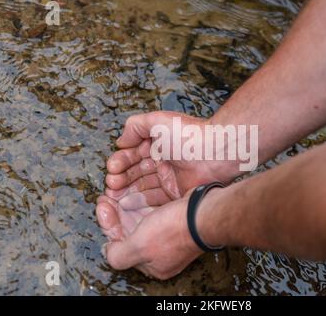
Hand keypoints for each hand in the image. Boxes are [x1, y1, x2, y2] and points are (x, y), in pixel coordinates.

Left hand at [96, 192, 202, 278]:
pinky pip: (155, 210)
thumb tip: (109, 252)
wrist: (204, 213)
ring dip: (127, 205)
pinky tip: (137, 190)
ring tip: (117, 189)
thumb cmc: (174, 231)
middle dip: (116, 214)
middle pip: (131, 232)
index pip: (122, 246)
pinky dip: (144, 201)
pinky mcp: (178, 218)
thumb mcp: (139, 247)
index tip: (102, 206)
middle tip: (106, 196)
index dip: (109, 225)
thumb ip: (119, 254)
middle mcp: (162, 251)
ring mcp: (171, 234)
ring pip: (142, 219)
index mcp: (153, 264)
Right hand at [104, 111, 235, 209]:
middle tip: (111, 184)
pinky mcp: (175, 194)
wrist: (214, 153)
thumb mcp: (157, 121)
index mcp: (158, 144)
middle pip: (134, 172)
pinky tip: (127, 203)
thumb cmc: (188, 135)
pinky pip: (153, 199)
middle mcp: (162, 161)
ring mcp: (168, 178)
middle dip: (120, 177)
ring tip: (114, 194)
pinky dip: (139, 201)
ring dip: (126, 190)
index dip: (121, 161)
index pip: (133, 154)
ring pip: (141, 186)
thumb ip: (135, 126)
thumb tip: (121, 141)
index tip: (112, 168)